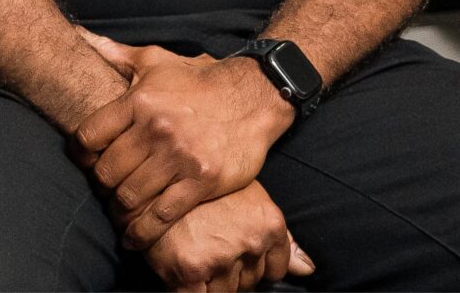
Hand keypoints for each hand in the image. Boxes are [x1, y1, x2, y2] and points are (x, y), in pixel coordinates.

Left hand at [73, 34, 297, 245]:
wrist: (253, 97)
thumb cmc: (197, 80)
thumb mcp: (155, 60)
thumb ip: (114, 53)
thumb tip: (79, 35)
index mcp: (138, 100)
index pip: (89, 136)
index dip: (80, 156)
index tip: (85, 164)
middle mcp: (156, 129)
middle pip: (107, 172)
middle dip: (101, 188)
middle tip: (104, 194)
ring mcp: (179, 157)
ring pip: (131, 196)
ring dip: (120, 212)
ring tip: (119, 217)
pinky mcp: (202, 181)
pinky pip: (163, 215)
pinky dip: (144, 233)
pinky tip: (135, 238)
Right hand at [145, 182, 314, 292]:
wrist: (152, 178)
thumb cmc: (201, 187)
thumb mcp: (249, 199)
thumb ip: (280, 239)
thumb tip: (307, 269)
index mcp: (269, 223)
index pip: (275, 270)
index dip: (253, 265)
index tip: (233, 253)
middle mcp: (251, 241)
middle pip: (251, 282)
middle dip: (232, 271)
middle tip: (209, 247)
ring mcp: (222, 257)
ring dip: (213, 281)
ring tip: (195, 253)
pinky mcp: (191, 270)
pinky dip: (193, 291)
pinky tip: (184, 274)